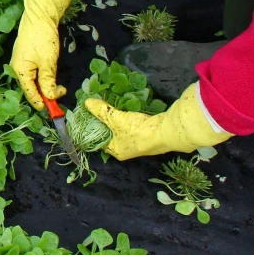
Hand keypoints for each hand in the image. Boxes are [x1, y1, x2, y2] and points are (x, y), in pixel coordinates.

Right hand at [11, 0, 83, 110]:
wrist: (40, 15)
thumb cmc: (42, 38)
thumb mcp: (48, 62)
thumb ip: (48, 81)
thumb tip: (50, 97)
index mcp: (19, 71)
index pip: (30, 93)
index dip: (42, 103)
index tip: (54, 109)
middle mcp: (17, 68)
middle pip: (30, 88)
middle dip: (45, 94)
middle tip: (61, 94)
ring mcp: (20, 62)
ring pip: (33, 80)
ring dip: (45, 85)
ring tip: (59, 86)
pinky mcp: (25, 56)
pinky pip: (33, 72)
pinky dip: (43, 76)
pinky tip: (51, 76)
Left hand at [84, 83, 233, 159]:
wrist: (166, 132)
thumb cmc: (138, 131)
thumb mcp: (116, 119)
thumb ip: (102, 111)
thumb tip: (87, 102)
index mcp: (116, 151)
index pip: (99, 141)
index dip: (92, 129)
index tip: (87, 117)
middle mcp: (126, 150)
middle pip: (111, 134)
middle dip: (106, 122)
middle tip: (97, 109)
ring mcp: (138, 143)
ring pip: (122, 129)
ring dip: (117, 119)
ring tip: (109, 106)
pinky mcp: (148, 134)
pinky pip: (133, 125)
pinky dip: (128, 117)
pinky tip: (125, 107)